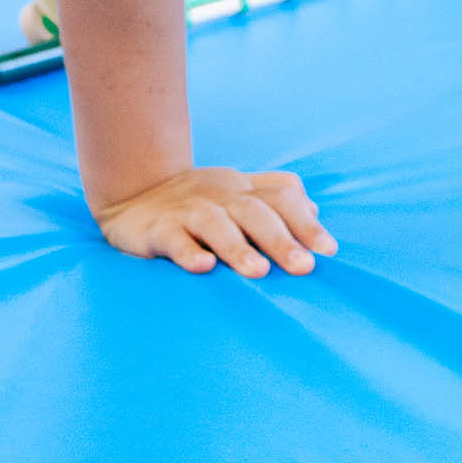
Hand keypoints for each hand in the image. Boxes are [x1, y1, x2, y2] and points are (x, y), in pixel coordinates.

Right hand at [92, 166, 337, 276]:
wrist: (131, 195)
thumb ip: (274, 196)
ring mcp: (188, 212)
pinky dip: (188, 251)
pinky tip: (202, 266)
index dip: (306, 221)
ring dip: (238, 247)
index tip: (329, 251)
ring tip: (258, 272)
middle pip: (255, 212)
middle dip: (281, 239)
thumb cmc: (196, 202)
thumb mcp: (236, 194)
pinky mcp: (157, 229)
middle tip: (304, 267)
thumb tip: (315, 210)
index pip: (281, 197)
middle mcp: (219, 197)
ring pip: (216, 224)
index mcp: (243, 190)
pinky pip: (173, 239)